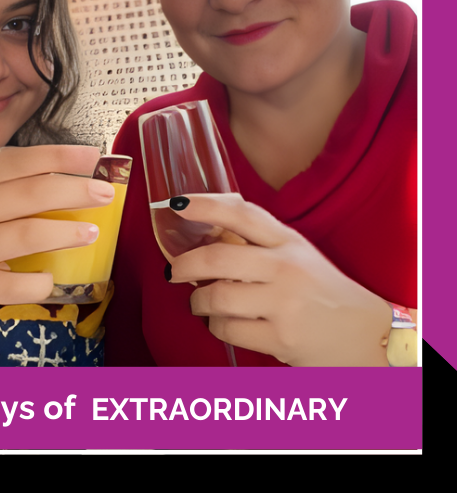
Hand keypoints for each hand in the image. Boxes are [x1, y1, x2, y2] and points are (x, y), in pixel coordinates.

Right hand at [0, 145, 112, 314]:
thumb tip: (69, 172)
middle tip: (105, 194)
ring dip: (64, 232)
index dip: (59, 157)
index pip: (19, 161)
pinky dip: (37, 282)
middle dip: (74, 191)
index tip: (94, 158)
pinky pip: (14, 285)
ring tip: (90, 233)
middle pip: (29, 194)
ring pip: (25, 235)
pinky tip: (49, 278)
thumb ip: (9, 182)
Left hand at [168, 194, 391, 366]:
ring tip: (201, 303)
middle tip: (175, 273)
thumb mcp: (298, 257)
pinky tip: (222, 323)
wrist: (366, 336)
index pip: (242, 213)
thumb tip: (206, 230)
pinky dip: (216, 327)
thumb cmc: (322, 294)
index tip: (176, 204)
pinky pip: (226, 329)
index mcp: (290, 242)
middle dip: (184, 266)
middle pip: (216, 258)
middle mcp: (287, 268)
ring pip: (216, 296)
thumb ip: (259, 243)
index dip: (205, 205)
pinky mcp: (281, 337)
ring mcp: (285, 304)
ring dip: (198, 302)